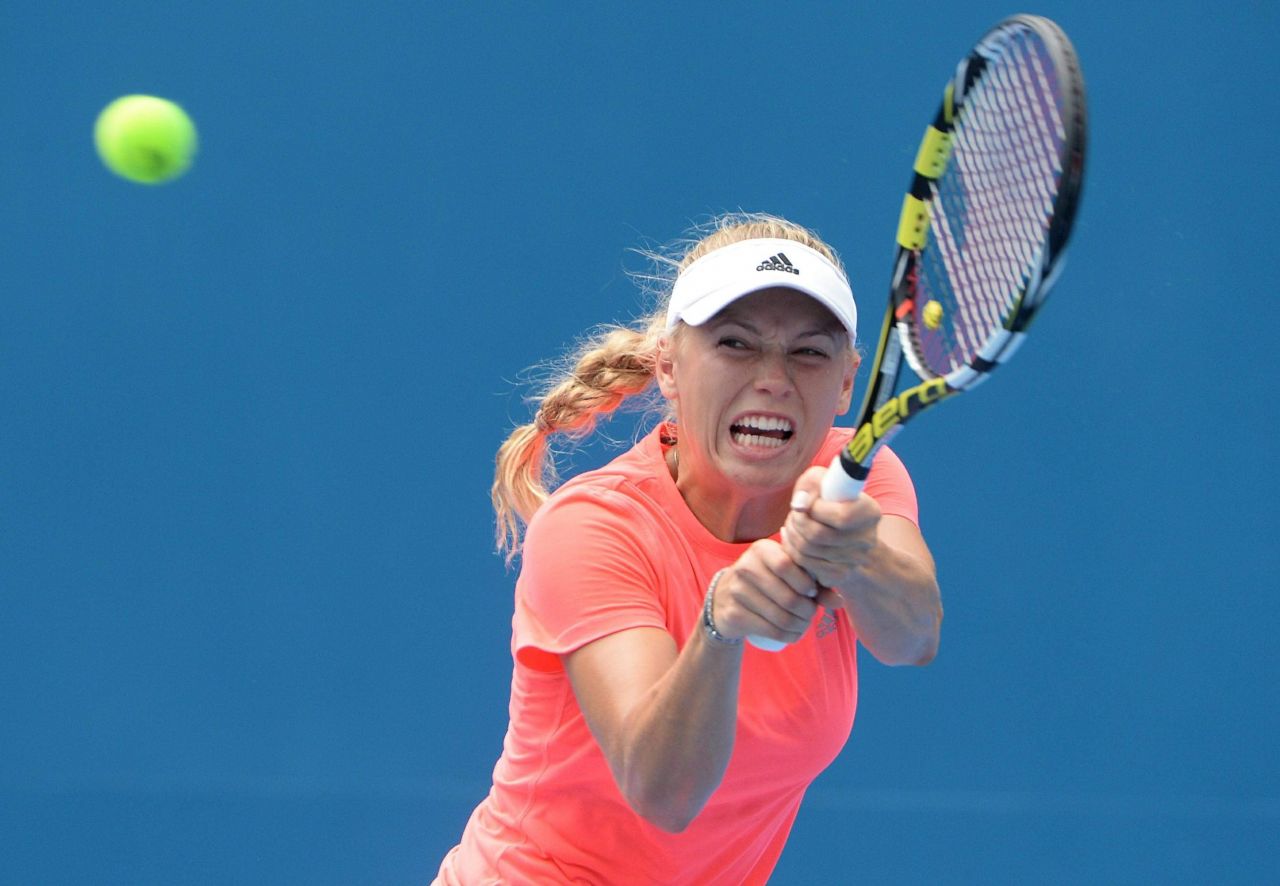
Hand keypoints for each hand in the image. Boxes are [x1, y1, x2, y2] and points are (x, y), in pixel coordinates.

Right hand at [711, 539, 838, 646]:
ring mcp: (736, 591)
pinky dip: (787, 636)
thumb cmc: (767, 582)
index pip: (787, 565)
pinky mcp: (733, 614)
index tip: (811, 592)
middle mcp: (745, 567)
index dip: (805, 583)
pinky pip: (769, 630)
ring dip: (799, 626)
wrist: (725, 597)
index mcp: (761, 550)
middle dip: (807, 611)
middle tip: (810, 614)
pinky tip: (792, 634)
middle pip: (788, 596)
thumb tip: (839, 601)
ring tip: (803, 624)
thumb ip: (816, 584)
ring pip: (781, 617)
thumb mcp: (788, 576)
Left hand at [779, 466, 881, 595]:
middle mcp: (866, 540)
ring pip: (807, 550)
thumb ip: (813, 483)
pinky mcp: (837, 575)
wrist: (850, 540)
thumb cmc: (833, 502)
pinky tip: (793, 538)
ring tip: (792, 523)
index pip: (841, 516)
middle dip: (797, 521)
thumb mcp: (828, 483)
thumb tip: (799, 503)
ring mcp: (853, 561)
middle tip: (794, 514)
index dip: (815, 508)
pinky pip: (804, 563)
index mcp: (870, 513)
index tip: (808, 501)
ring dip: (792, 533)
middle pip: (818, 535)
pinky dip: (792, 549)